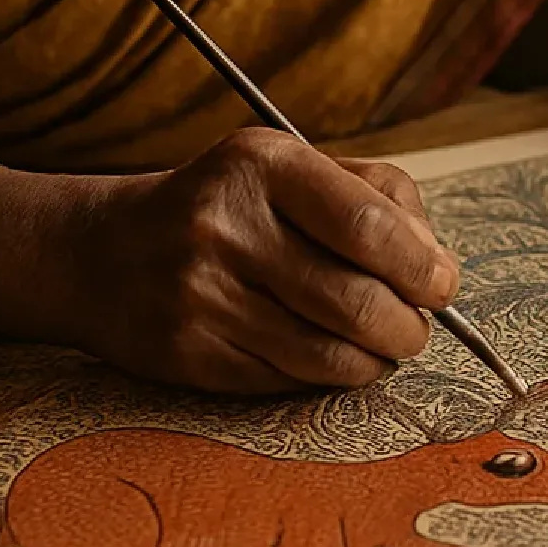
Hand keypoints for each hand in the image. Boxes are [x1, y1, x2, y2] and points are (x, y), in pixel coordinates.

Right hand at [0, 131, 458, 395]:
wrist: (104, 251)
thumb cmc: (227, 203)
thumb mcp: (288, 165)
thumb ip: (373, 195)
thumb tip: (437, 264)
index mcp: (262, 164)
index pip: (367, 224)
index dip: (420, 265)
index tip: (442, 283)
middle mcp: (227, 227)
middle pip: (355, 300)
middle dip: (408, 325)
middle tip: (417, 325)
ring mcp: (203, 296)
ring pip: (328, 354)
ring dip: (375, 358)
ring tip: (383, 345)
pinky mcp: (190, 355)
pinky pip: (289, 382)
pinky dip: (329, 377)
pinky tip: (332, 357)